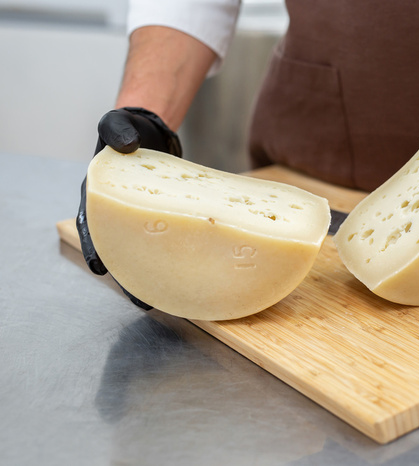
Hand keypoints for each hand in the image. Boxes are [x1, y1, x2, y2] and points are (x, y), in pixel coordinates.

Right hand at [77, 107, 181, 308]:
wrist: (148, 130)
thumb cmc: (126, 129)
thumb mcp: (116, 123)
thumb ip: (116, 130)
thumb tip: (129, 145)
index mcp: (99, 196)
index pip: (91, 226)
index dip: (95, 248)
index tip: (100, 269)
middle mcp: (116, 212)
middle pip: (119, 249)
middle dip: (129, 276)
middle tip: (142, 299)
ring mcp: (139, 217)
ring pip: (142, 250)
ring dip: (153, 273)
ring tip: (168, 296)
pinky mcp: (160, 217)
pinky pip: (165, 239)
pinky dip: (173, 255)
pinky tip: (189, 271)